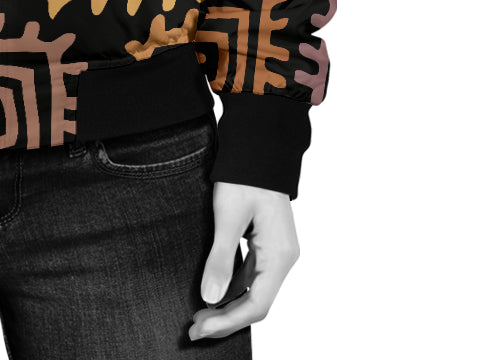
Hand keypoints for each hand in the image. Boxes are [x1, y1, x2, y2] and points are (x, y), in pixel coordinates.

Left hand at [188, 181, 299, 340]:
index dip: (227, 322)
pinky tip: (212, 290)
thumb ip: (220, 258)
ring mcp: (275, 251)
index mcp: (279, 256)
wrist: (257, 147)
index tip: (199, 328)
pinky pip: (251, 275)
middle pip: (256, 302)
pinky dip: (232, 286)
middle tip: (194, 327)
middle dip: (225, 318)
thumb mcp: (228, 216)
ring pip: (253, 290)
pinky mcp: (265, 243)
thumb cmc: (244, 176)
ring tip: (199, 313)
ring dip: (228, 304)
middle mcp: (282, 258)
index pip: (256, 305)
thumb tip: (210, 298)